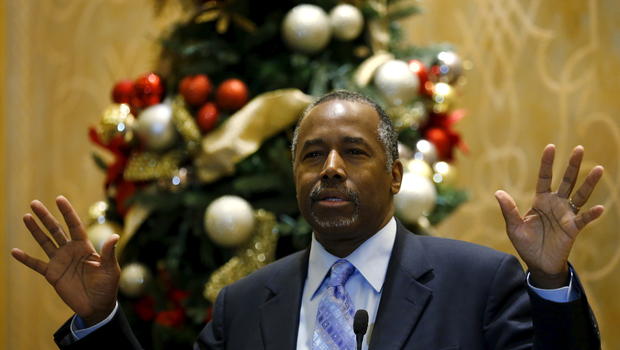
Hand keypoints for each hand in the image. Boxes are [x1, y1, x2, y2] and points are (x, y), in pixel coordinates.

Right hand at [11, 196, 119, 325]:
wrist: (97, 306)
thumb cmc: (107, 286)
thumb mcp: (111, 269)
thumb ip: (109, 253)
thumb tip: (115, 236)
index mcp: (85, 247)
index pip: (74, 225)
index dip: (67, 212)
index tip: (59, 199)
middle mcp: (71, 251)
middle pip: (56, 230)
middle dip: (46, 217)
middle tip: (34, 203)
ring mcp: (60, 262)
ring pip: (45, 242)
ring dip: (35, 230)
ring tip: (26, 217)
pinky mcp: (52, 274)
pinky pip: (36, 265)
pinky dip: (25, 259)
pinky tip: (14, 251)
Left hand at [494, 145, 603, 287]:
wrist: (538, 264)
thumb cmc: (526, 244)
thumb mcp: (513, 226)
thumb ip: (508, 210)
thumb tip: (498, 192)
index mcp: (541, 201)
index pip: (545, 177)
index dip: (547, 163)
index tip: (551, 147)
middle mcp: (556, 204)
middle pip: (566, 181)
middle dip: (572, 165)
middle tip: (579, 148)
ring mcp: (566, 215)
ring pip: (580, 195)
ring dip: (589, 183)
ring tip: (598, 168)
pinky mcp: (573, 228)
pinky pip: (584, 219)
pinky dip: (591, 214)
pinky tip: (600, 208)